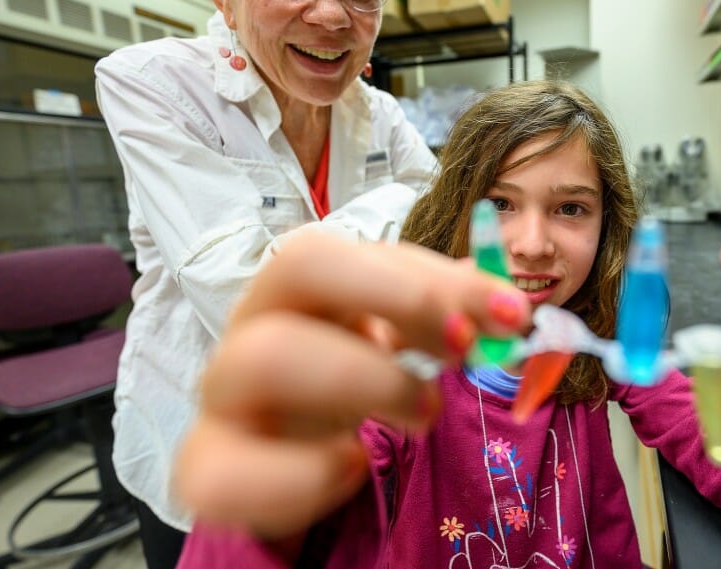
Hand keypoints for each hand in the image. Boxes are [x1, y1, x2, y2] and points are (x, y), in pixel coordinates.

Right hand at [173, 232, 529, 537]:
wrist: (278, 456)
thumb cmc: (344, 378)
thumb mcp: (396, 338)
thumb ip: (446, 311)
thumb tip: (507, 302)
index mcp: (299, 284)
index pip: (350, 245)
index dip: (431, 274)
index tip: (510, 312)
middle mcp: (253, 321)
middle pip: (294, 264)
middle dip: (396, 298)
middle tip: (463, 347)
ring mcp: (224, 394)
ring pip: (268, 357)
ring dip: (367, 380)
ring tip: (425, 413)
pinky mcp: (210, 468)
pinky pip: (235, 471)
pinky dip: (309, 475)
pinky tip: (352, 466)